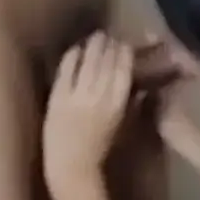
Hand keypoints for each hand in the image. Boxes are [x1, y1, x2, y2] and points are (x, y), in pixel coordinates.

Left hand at [43, 32, 135, 185]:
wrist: (71, 165)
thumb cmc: (100, 149)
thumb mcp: (122, 126)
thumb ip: (131, 105)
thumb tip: (141, 87)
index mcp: (118, 106)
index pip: (124, 72)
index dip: (124, 55)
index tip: (125, 44)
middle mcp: (99, 98)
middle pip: (107, 64)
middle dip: (109, 46)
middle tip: (110, 35)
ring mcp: (77, 97)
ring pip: (89, 64)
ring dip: (93, 47)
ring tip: (97, 36)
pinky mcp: (57, 98)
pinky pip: (66, 71)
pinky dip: (72, 57)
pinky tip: (76, 48)